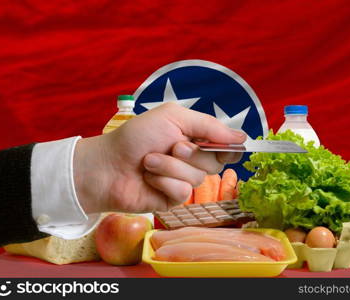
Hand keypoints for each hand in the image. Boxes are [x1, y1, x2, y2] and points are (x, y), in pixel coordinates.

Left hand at [73, 103, 244, 212]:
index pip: (226, 145)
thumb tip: (242, 136)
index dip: (229, 147)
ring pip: (198, 178)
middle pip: (216, 162)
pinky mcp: (172, 199)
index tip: (226, 146)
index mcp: (194, 137)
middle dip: (192, 153)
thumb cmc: (136, 136)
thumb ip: (209, 125)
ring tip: (149, 162)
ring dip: (171, 167)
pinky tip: (149, 179)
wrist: (107, 165)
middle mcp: (192, 159)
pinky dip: (164, 182)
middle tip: (171, 146)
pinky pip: (183, 192)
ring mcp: (182, 179)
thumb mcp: (173, 117)